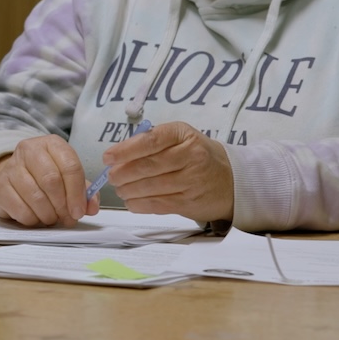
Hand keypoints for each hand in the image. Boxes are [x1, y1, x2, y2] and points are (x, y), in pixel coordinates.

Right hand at [0, 135, 100, 226]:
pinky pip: (20, 209)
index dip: (77, 193)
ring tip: (52, 218)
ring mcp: (11, 166)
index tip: (79, 211)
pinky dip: (32, 219)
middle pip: (51, 180)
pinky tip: (35, 217)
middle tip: (66, 218)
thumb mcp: (68, 180)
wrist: (13, 180)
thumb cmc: (44, 179)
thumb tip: (91, 207)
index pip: (70, 166)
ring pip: (35, 196)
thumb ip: (83, 193)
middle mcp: (29, 149)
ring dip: (48, 214)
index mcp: (51, 144)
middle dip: (62, 205)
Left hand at [102, 121, 233, 221]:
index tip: (108, 157)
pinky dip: (140, 204)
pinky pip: (159, 205)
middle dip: (123, 173)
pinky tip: (132, 202)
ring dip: (129, 190)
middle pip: (148, 166)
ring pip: (151, 187)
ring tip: (120, 189)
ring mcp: (192, 180)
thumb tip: (118, 156)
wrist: (231, 180)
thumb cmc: (197, 156)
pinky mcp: (190, 202)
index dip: (125, 150)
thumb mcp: (180, 139)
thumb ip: (151, 143)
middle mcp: (191, 156)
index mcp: (183, 134)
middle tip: (111, 177)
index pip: (150, 141)